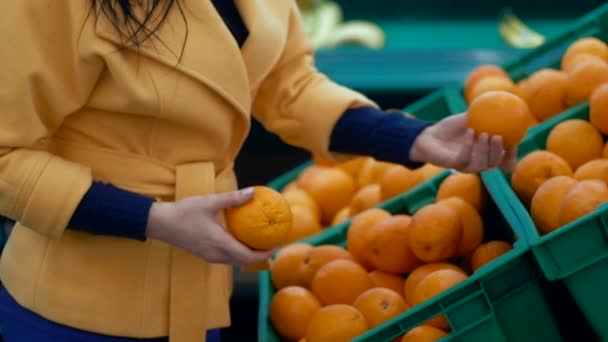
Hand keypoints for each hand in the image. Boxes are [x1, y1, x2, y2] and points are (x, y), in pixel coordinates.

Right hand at [146, 188, 274, 265]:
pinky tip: (240, 238)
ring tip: (258, 241)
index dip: (264, 254)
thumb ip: (233, 198)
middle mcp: (215, 254)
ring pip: (234, 260)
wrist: (160, 223)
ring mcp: (209, 256)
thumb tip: (253, 191)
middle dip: (259, 255)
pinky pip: (226, 257)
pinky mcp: (204, 254)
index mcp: (219, 244)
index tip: (276, 245)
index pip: (247, 256)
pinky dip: (237, 251)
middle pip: (243, 261)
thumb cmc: (184, 212)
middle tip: (271, 242)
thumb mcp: (210, 202)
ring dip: (247, 254)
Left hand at [409, 113, 516, 172]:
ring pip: (482, 164)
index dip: (512, 156)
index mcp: (484, 154)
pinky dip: (469, 145)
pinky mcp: (454, 165)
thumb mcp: (468, 118)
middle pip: (495, 163)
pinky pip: (464, 158)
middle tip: (500, 137)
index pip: (503, 162)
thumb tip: (502, 100)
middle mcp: (477, 162)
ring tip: (485, 133)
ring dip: (485, 149)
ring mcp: (466, 165)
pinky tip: (470, 132)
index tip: (516, 142)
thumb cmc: (449, 128)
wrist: (427, 136)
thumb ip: (483, 113)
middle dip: (499, 152)